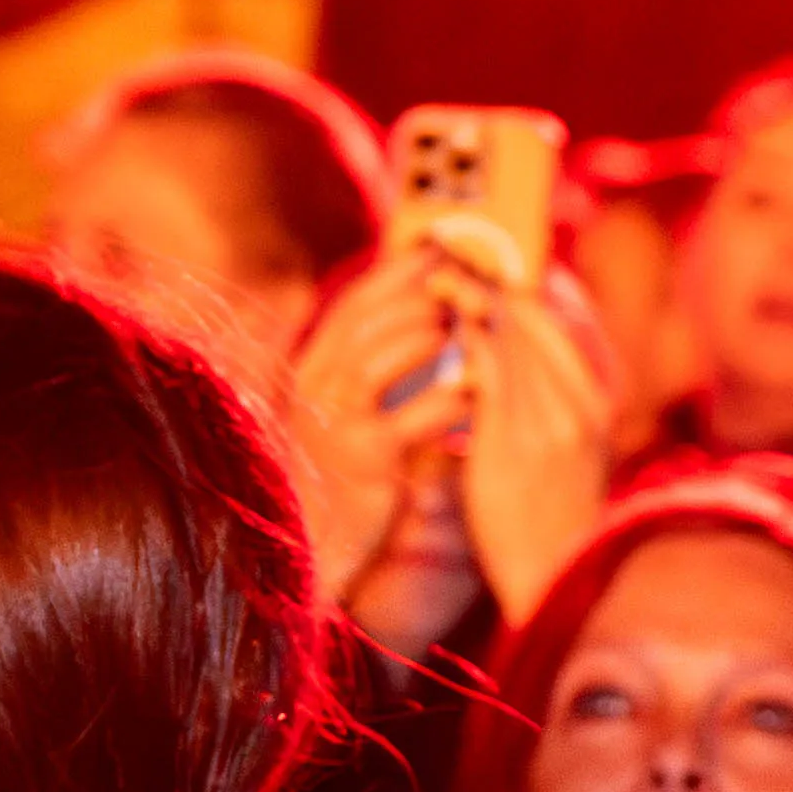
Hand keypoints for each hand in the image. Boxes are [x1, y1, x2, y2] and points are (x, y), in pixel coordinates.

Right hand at [273, 226, 509, 612]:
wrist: (321, 547)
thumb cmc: (348, 475)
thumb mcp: (354, 412)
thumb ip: (379, 366)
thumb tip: (433, 311)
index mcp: (313, 369)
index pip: (356, 303)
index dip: (398, 270)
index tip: (441, 244)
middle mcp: (316, 387)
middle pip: (369, 319)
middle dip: (422, 293)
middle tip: (469, 280)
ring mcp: (335, 421)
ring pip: (384, 355)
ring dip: (433, 336)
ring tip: (474, 326)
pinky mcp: (363, 459)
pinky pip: (413, 416)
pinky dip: (448, 400)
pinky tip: (478, 391)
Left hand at [457, 280, 623, 638]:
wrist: (553, 579)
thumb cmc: (554, 519)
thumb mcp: (574, 455)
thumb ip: (559, 405)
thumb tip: (524, 362)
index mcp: (601, 407)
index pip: (576, 326)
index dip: (544, 288)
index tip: (516, 263)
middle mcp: (582, 407)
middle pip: (543, 322)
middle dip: (502, 282)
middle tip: (466, 253)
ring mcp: (550, 423)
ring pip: (514, 340)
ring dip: (476, 300)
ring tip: (446, 276)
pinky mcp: (512, 442)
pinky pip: (489, 373)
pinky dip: (469, 340)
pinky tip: (449, 321)